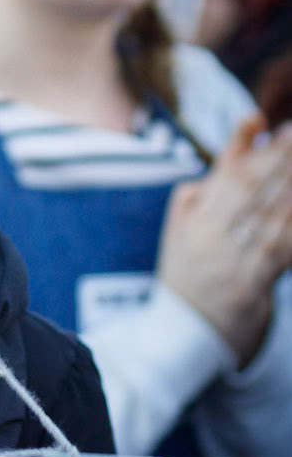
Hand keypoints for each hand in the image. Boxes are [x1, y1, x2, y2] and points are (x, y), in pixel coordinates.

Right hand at [157, 115, 291, 364]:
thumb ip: (193, 198)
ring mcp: (233, 263)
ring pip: (271, 215)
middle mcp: (212, 239)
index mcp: (193, 223)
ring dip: (291, 185)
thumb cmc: (184, 280)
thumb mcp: (176, 234)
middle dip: (277, 156)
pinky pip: (281, 250)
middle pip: (251, 189)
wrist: (182, 337)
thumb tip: (221, 167)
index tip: (258, 119)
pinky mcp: (254, 287)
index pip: (221, 176)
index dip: (240, 145)